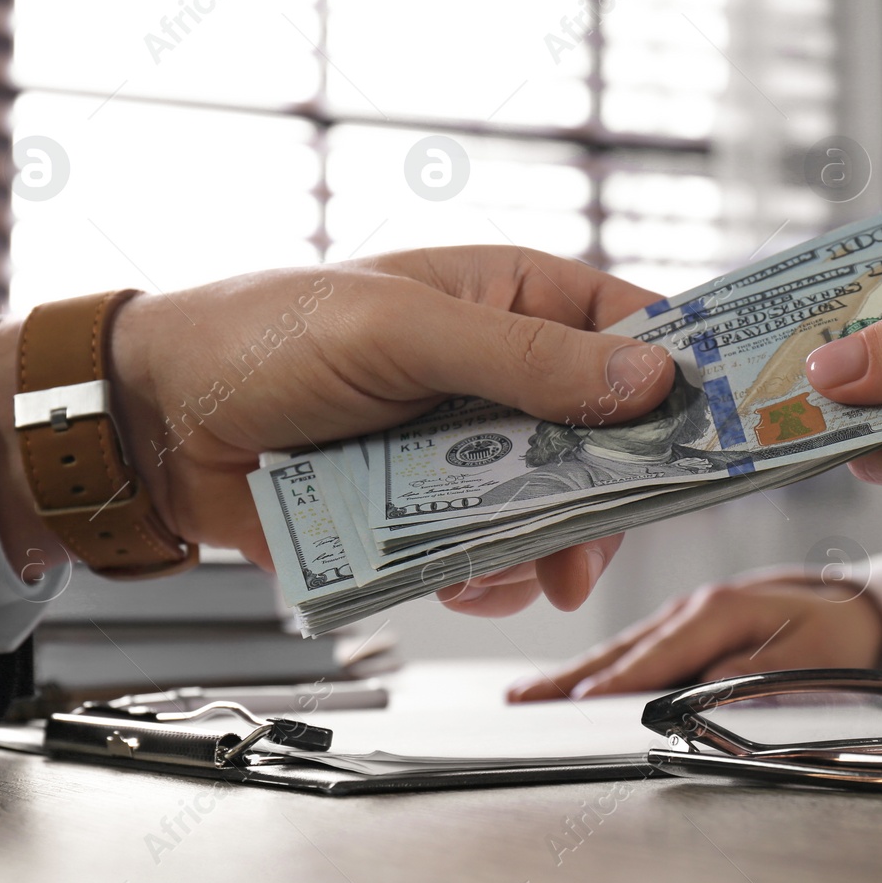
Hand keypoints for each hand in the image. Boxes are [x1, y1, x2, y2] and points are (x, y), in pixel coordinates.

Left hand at [0, 246, 674, 611]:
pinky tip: (462, 584)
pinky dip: (493, 578)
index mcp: (513, 298)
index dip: (683, 379)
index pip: (634, 328)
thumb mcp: (404, 330)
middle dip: (609, 495)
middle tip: (596, 545)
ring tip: (513, 574)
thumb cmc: (269, 338)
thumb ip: (528, 359)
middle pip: (609, 437)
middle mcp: (505, 372)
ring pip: (560, 507)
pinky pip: (499, 553)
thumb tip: (650, 379)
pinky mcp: (433, 510)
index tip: (721, 437)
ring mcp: (470, 445)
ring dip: (548, 547)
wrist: (160, 427)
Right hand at [507, 568, 881, 700]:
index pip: (656, 653)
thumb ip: (752, 677)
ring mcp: (685, 614)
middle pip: (623, 649)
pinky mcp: (685, 626)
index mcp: (721, 610)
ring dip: (573, 672)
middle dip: (570, 677)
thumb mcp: (809, 659)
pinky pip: (633, 649)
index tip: (578, 706)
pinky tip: (567, 683)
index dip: (616, 682)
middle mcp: (694, 607)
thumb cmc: (836, 636)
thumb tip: (696, 693)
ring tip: (525, 696)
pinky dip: (597, 666)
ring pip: (620, 648)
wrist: (856, 608)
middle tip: (520, 702)